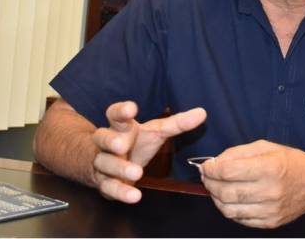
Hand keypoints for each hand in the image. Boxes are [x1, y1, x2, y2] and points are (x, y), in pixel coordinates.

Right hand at [91, 101, 205, 202]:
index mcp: (121, 127)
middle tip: (122, 145)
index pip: (115, 114)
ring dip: (119, 168)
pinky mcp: (104, 182)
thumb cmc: (136, 143)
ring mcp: (103, 163)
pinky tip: (135, 195)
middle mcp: (108, 143)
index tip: (131, 109)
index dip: (121, 111)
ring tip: (136, 173)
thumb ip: (177, 123)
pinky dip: (121, 192)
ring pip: (104, 163)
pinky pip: (108, 187)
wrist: (108, 165)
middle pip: (102, 137)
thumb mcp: (156, 132)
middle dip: (110, 140)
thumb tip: (202, 112)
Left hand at [200, 140, 304, 228]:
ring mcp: (270, 210)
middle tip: (207, 177)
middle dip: (209, 183)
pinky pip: (240, 219)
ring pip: (229, 209)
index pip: (228, 171)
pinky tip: (230, 199)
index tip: (205, 166)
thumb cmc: (291, 162)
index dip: (211, 168)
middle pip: (225, 192)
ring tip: (215, 188)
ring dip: (216, 198)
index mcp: (269, 167)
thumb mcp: (267, 147)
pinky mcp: (270, 223)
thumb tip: (215, 162)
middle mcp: (270, 191)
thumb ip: (239, 152)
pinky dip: (229, 209)